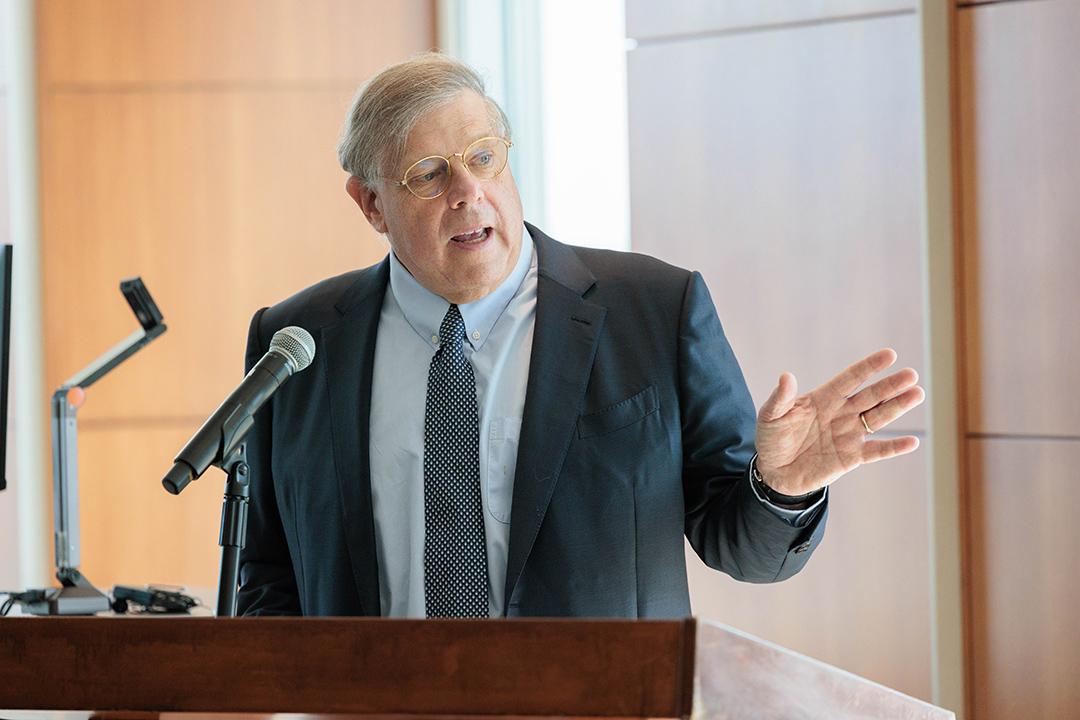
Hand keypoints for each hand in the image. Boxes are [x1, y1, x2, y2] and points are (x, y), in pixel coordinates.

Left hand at [754, 348, 924, 495]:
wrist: (773, 472)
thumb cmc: (772, 438)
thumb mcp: (771, 415)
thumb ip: (781, 397)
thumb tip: (786, 376)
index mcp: (824, 398)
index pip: (850, 379)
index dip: (869, 367)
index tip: (889, 355)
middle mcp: (841, 413)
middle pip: (871, 396)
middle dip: (891, 386)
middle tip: (911, 375)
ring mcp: (849, 435)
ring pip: (878, 418)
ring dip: (898, 407)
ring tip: (917, 394)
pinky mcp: (852, 458)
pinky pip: (877, 451)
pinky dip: (894, 447)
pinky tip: (913, 441)